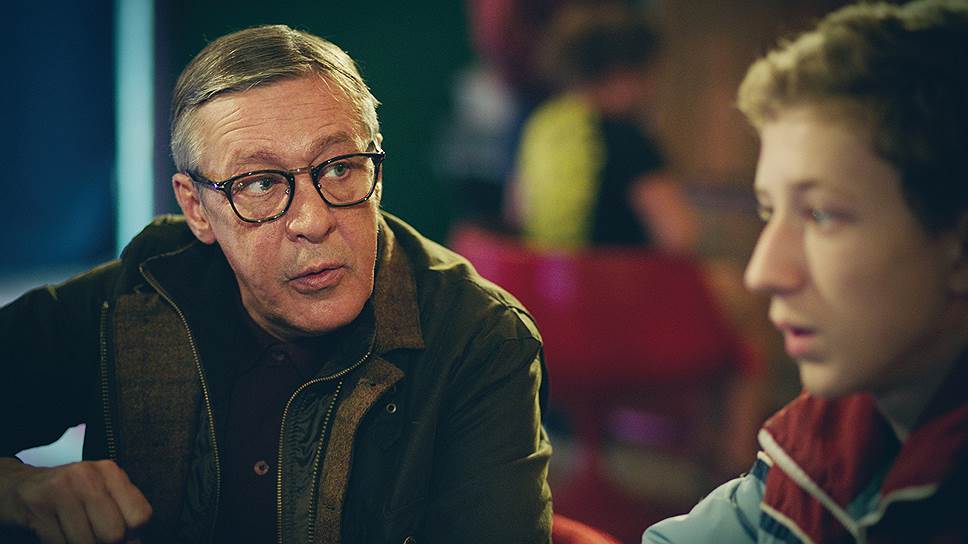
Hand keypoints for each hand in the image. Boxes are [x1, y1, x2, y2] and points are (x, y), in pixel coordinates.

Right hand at [0, 458, 151, 542]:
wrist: (22, 487)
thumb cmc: (68, 493)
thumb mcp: (101, 494)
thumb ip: (122, 512)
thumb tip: (135, 541)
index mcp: (111, 472)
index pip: (140, 515)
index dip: (133, 535)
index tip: (123, 537)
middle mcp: (88, 476)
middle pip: (114, 533)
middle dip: (105, 543)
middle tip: (95, 537)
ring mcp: (62, 488)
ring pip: (87, 543)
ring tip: (74, 533)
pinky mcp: (39, 504)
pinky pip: (60, 543)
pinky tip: (59, 534)